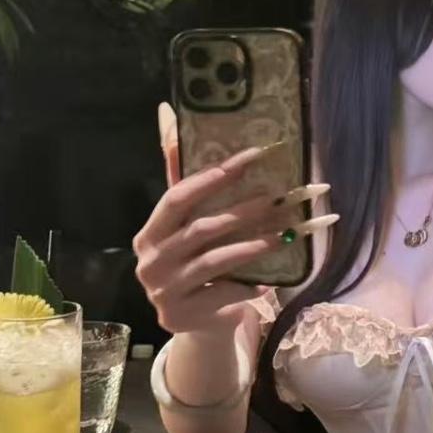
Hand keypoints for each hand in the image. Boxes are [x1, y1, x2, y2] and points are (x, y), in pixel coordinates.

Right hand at [132, 102, 335, 339]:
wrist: (194, 321)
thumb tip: (168, 112)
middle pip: (201, 229)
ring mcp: (163, 292)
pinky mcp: (181, 316)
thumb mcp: (185, 222)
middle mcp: (150, 263)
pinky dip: (249, 286)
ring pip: (215, 261)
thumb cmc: (193, 262)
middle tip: (278, 198)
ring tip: (284, 234)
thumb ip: (180, 174)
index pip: (177, 197)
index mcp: (148, 234)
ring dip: (253, 245)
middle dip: (243, 211)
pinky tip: (270, 281)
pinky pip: (223, 294)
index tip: (251, 158)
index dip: (212, 177)